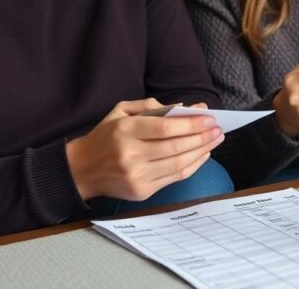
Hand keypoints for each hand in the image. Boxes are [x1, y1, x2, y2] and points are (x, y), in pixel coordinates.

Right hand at [65, 98, 223, 200]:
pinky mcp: (141, 191)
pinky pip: (174, 178)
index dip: (190, 124)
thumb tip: (185, 107)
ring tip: (215, 140)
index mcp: (124, 131)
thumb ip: (151, 106)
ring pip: (178, 164)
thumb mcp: (121, 111)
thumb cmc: (105, 136)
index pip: (164, 128)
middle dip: (201, 138)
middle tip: (218, 129)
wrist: (81, 170)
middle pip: (175, 147)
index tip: (209, 118)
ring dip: (201, 152)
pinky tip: (202, 155)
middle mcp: (130, 155)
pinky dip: (193, 166)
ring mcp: (136, 176)